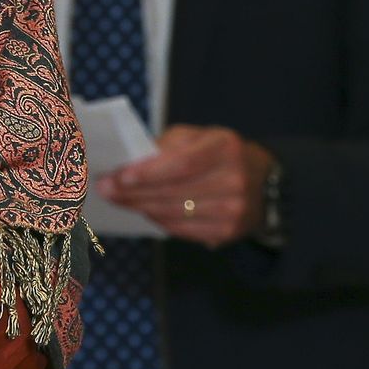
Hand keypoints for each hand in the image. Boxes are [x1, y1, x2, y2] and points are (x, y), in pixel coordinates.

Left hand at [99, 125, 272, 247]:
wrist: (263, 183)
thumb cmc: (219, 154)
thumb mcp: (200, 136)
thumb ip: (168, 145)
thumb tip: (130, 163)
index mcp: (226, 148)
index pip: (182, 163)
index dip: (149, 172)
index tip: (120, 175)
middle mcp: (234, 180)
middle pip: (174, 192)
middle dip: (134, 191)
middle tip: (105, 188)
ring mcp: (233, 210)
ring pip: (173, 213)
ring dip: (140, 207)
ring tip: (117, 198)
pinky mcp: (227, 233)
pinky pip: (181, 230)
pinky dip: (157, 219)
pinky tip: (142, 210)